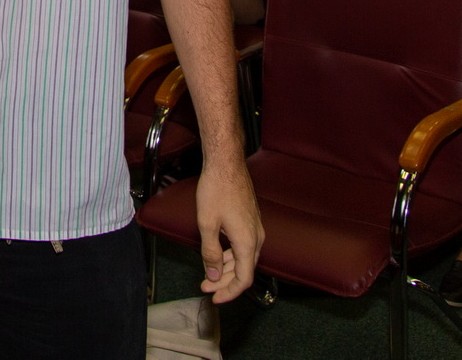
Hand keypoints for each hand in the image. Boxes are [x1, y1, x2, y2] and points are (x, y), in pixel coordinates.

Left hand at [194, 159, 262, 303]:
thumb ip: (210, 252)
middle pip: (244, 270)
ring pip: (243, 258)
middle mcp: (256, 238)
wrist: (226, 164)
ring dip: (225, 269)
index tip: (214, 298)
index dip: (230, 292)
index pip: (244, 278)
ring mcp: (255, 228)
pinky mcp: (250, 221)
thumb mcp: (206, 223)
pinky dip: (229, 256)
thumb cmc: (216, 190)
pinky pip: (242, 246)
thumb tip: (212, 275)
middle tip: (205, 287)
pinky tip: (216, 256)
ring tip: (207, 275)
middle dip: (224, 282)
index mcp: (248, 242)